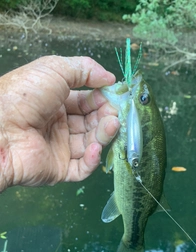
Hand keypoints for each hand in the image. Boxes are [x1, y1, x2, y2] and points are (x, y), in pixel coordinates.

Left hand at [0, 55, 118, 190]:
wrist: (1, 129)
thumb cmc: (26, 95)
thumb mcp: (55, 69)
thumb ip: (84, 69)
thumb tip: (110, 78)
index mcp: (55, 102)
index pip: (85, 102)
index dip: (101, 99)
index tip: (115, 95)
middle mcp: (58, 125)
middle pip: (90, 123)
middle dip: (105, 116)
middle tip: (115, 113)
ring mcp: (58, 148)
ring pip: (89, 144)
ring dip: (104, 135)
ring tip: (112, 125)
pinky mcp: (58, 170)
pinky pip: (81, 168)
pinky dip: (92, 160)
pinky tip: (95, 147)